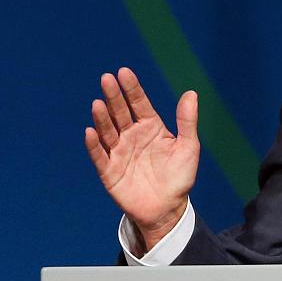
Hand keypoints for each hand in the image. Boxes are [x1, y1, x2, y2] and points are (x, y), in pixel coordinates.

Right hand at [85, 67, 199, 250]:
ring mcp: (119, 152)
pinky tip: (90, 132)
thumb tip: (191, 93)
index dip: (132, 88)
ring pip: (108, 131)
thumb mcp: (188, 147)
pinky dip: (94, 145)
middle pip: (120, 112)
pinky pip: (100, 156)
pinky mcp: (109, 172)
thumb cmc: (179, 176)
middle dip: (113, 96)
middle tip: (107, 79)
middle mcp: (132, 136)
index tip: (124, 72)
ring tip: (98, 103)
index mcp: (150, 127)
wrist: (168, 208)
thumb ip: (187, 121)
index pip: (139, 103)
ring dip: (102, 118)